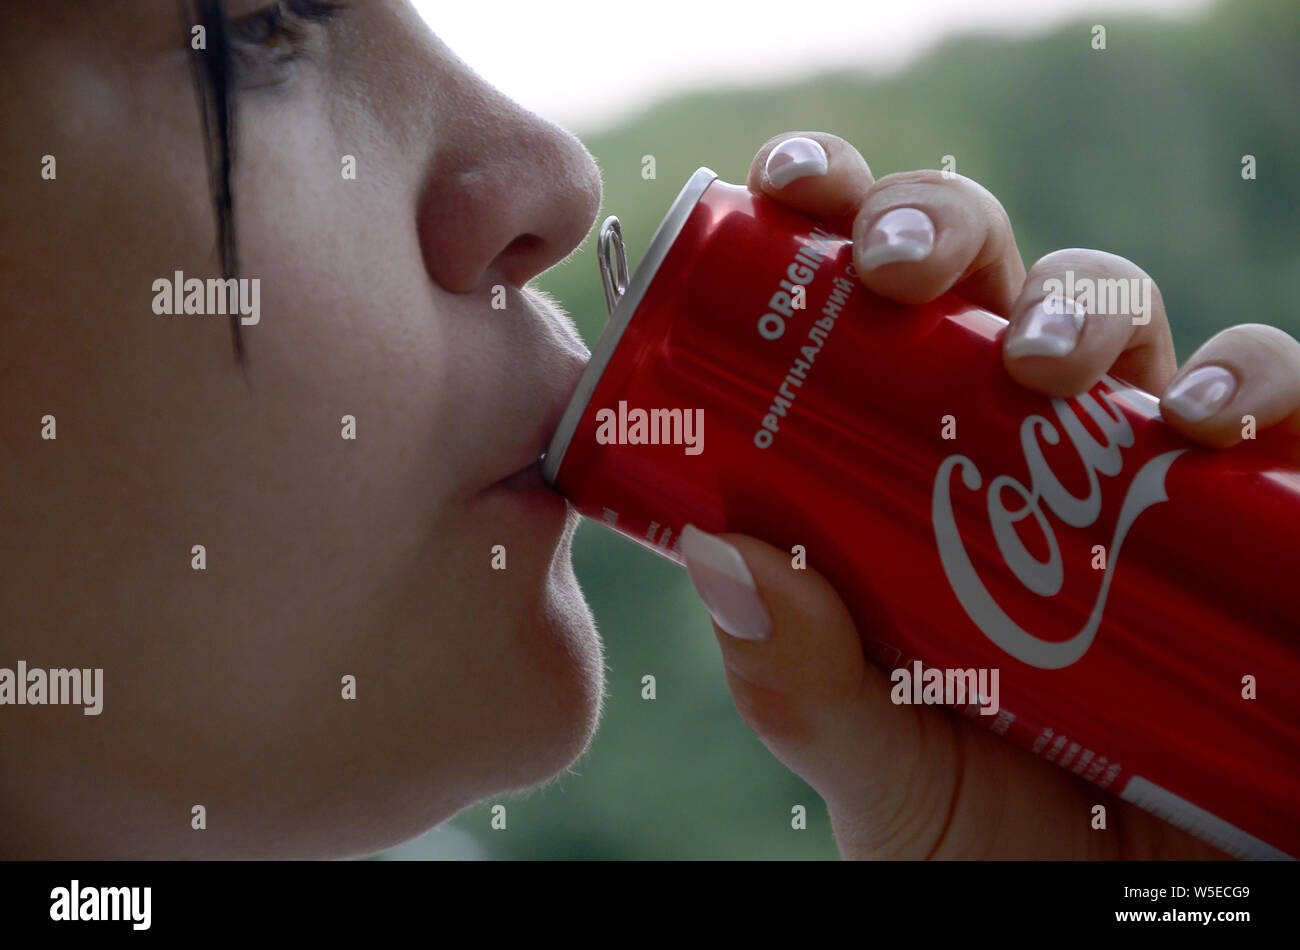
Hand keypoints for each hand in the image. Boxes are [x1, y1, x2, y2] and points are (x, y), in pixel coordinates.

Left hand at [677, 132, 1299, 858]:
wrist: (1112, 915)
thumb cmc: (981, 835)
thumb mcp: (873, 767)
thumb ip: (804, 685)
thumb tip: (723, 552)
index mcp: (901, 474)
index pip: (860, 314)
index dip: (829, 222)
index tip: (783, 191)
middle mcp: (1014, 446)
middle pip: (980, 276)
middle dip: (937, 231)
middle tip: (893, 270)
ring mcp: (1131, 470)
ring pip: (1117, 314)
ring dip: (1082, 300)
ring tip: (1038, 364)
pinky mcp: (1243, 513)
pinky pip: (1271, 403)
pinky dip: (1253, 383)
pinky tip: (1204, 426)